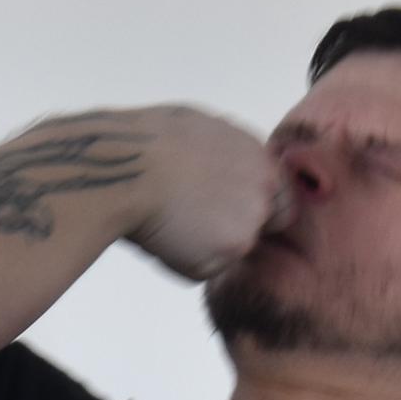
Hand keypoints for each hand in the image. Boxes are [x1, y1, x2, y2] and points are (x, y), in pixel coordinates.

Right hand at [126, 107, 275, 281]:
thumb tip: (223, 169)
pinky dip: (184, 262)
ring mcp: (251, 222)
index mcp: (259, 157)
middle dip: (235, 230)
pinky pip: (206, 269)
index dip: (248, 207)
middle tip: (194, 222)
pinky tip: (160, 236)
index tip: (219, 210)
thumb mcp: (202, 131)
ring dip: (206, 247)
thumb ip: (228, 156)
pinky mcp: (230, 251)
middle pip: (263, 225)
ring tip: (168, 221)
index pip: (278, 196)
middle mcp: (265, 189)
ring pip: (232, 249)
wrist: (123, 166)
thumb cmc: (146, 142)